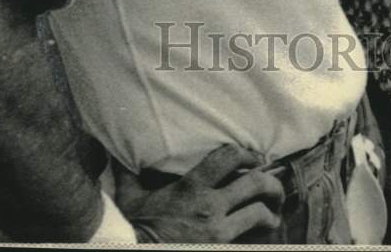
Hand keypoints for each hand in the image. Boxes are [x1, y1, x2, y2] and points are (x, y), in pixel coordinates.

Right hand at [114, 144, 283, 243]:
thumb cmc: (133, 227)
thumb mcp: (130, 194)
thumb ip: (129, 170)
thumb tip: (114, 149)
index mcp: (191, 186)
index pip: (228, 157)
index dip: (247, 154)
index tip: (254, 158)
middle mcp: (208, 205)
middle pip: (254, 184)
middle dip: (272, 183)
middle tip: (276, 188)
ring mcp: (216, 231)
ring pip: (258, 214)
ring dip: (272, 212)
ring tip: (275, 213)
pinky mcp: (220, 249)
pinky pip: (248, 240)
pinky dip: (258, 236)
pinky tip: (261, 236)